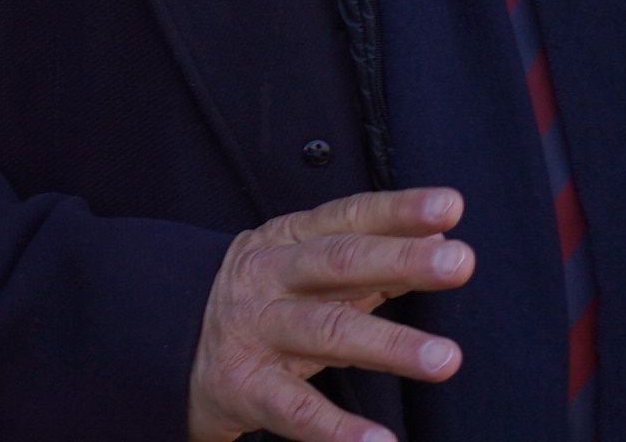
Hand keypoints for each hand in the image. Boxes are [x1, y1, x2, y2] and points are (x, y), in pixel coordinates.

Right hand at [186, 185, 473, 441]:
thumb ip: (371, 257)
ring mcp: (256, 332)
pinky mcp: (244, 387)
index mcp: (290, 240)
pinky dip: (339, 430)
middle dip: (402, 260)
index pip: (349, 216)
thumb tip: (440, 233)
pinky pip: (295, 410)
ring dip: (390, 345)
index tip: (450, 205)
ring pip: (325, 332)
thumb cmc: (263, 301)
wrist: (166, 344)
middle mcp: (271, 278)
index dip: (399, 210)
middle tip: (460, 262)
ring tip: (445, 359)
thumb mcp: (306, 268)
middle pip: (340, 263)